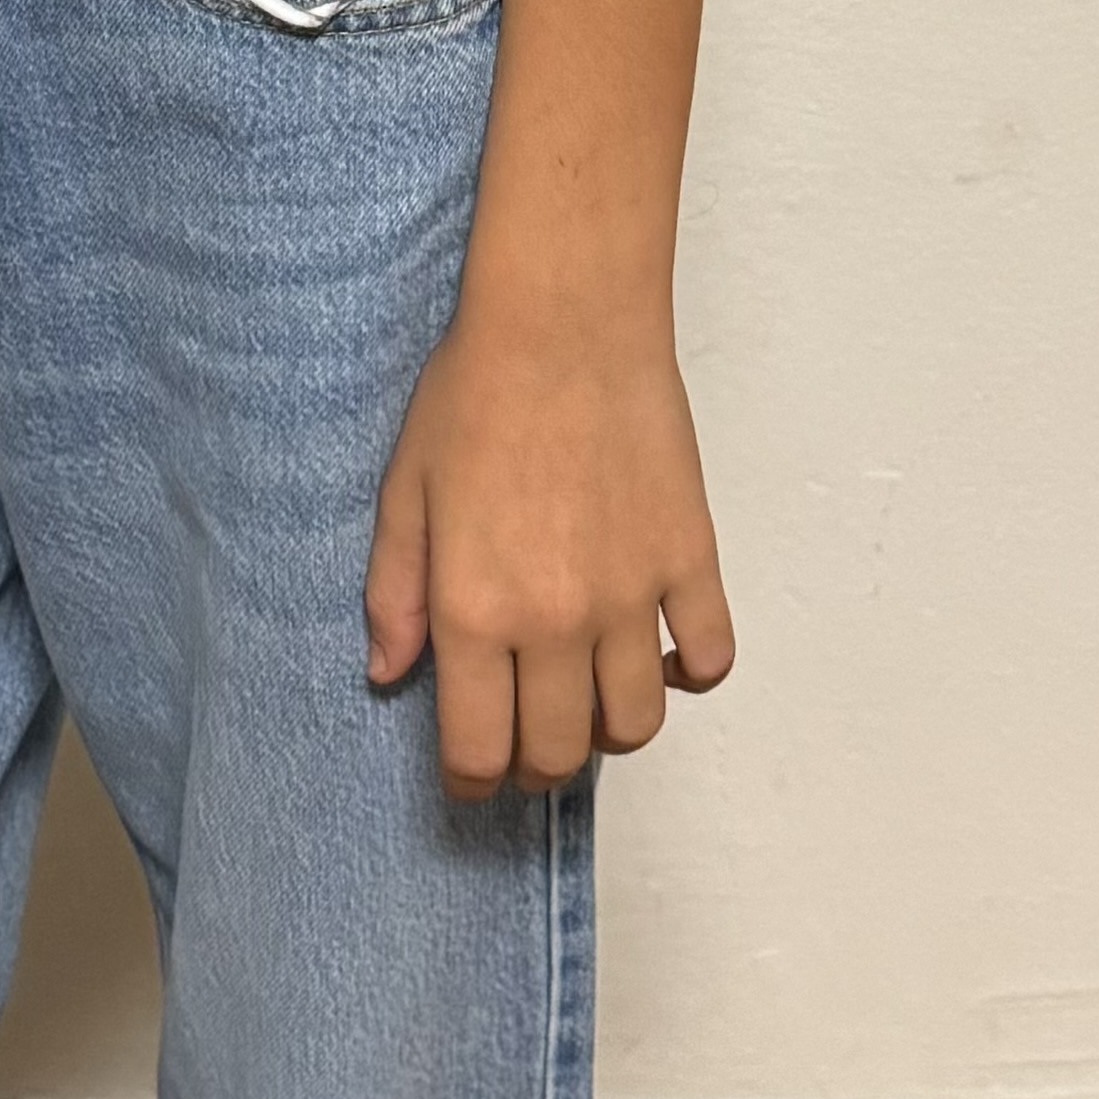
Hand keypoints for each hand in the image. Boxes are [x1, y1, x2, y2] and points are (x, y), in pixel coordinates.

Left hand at [363, 290, 734, 795]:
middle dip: (534, 764)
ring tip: (585, 696)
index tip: (470, 771)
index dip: (472, 779)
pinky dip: (688, 674)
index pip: (481, 750)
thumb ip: (393, 594)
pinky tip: (656, 651)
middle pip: (561, 753)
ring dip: (608, 729)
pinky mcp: (690, 559)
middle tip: (523, 736)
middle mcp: (557, 619)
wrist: (565, 320)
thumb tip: (389, 675)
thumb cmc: (475, 393)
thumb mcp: (404, 493)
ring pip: (636, 723)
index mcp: (476, 611)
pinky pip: (709, 658)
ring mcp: (632, 594)